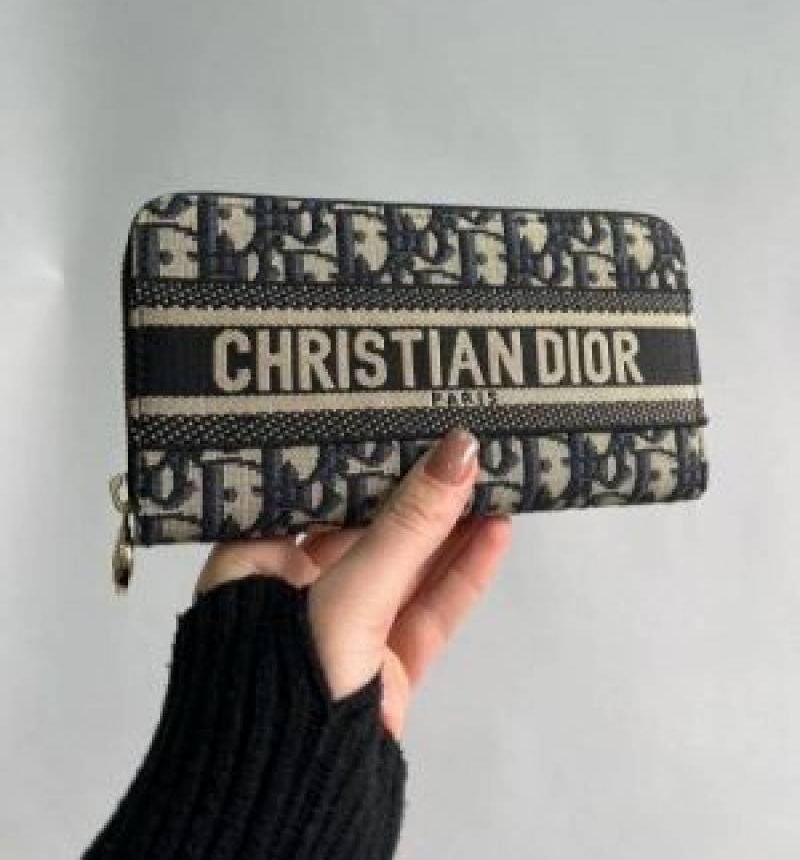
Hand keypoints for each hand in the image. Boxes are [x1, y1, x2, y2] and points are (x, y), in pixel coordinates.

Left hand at [195, 429, 510, 737]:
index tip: (401, 419)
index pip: (313, 490)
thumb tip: (456, 453)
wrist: (285, 799)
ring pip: (405, 567)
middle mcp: (296, 590)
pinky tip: (493, 537)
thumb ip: (407, 525)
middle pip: (367, 526)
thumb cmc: (281, 686)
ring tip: (492, 479)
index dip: (359, 454)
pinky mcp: (382, 666)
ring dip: (450, 529)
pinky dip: (461, 576)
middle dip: (415, 490)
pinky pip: (426, 610)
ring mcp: (343, 630)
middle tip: (457, 443)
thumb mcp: (349, 591)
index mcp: (257, 560)